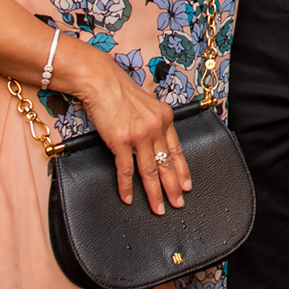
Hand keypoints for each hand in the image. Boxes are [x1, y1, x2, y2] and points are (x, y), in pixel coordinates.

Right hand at [76, 56, 191, 213]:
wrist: (101, 81)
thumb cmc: (119, 91)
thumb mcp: (146, 104)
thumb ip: (153, 122)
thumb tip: (154, 140)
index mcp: (164, 118)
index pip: (177, 149)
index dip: (182, 169)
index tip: (187, 185)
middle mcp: (155, 127)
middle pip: (167, 163)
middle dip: (173, 187)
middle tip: (178, 203)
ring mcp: (139, 135)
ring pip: (150, 170)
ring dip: (154, 192)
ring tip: (158, 208)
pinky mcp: (121, 141)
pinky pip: (126, 169)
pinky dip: (127, 186)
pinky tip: (129, 197)